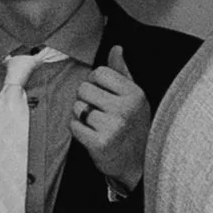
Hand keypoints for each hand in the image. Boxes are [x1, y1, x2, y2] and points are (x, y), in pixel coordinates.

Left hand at [69, 45, 150, 191]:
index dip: (95, 81)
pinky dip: (78, 130)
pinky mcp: (99, 144)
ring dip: (81, 115)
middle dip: (86, 99)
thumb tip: (116, 48)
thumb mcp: (134, 98)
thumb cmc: (133, 127)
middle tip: (98, 112)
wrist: (138, 165)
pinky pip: (74, 125)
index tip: (103, 94)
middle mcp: (125, 109)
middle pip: (84, 88)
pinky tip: (92, 135)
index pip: (99, 72)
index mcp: (134, 94)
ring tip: (96, 124)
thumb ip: (122, 73)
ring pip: (77, 107)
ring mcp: (112, 127)